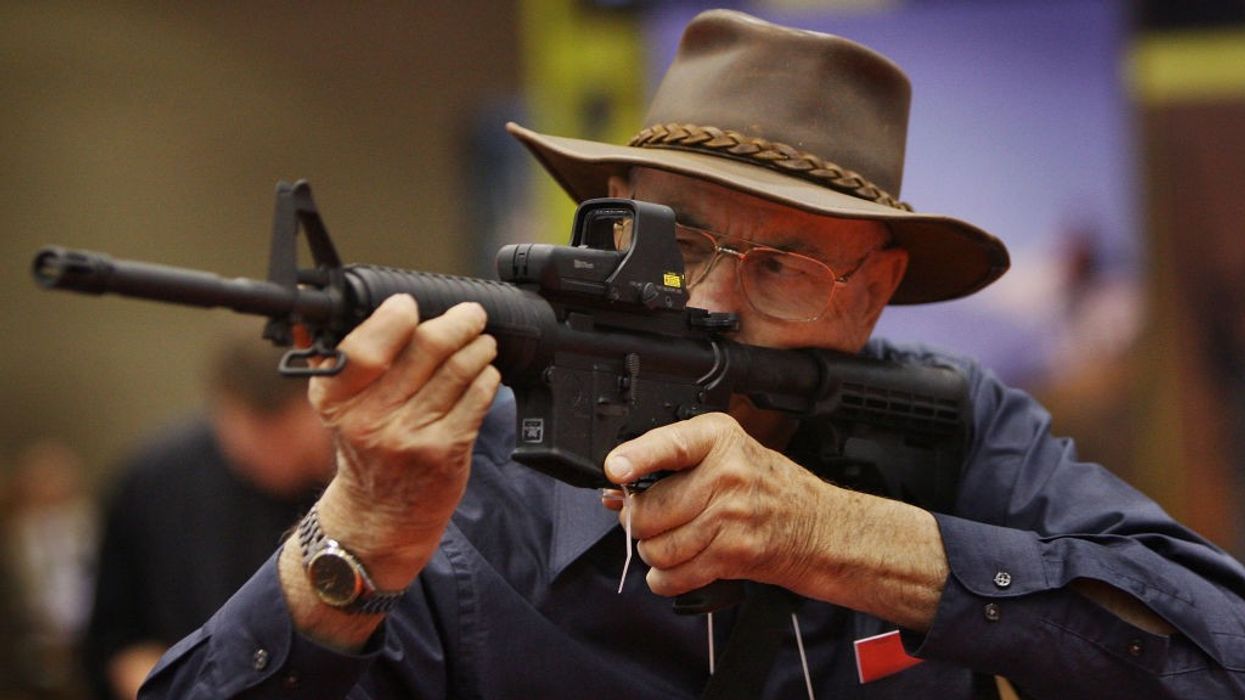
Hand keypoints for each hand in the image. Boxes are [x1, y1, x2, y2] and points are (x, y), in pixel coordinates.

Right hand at [308, 294, 500, 574]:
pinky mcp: (445, 451)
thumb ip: (336, 360)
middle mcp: (370, 418)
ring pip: (459, 369)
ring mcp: (410, 436)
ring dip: (479, 346)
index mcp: (336, 399)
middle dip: (457, 322)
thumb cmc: (365, 449)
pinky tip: (486, 372)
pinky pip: (477, 398)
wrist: (381, 515)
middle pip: (426, 347)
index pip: (366, 346)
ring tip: (483, 341)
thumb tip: (326, 313)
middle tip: (470, 315)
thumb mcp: (336, 408)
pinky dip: (488, 377)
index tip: (410, 305)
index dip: (395, 317)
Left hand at [604, 412, 948, 630]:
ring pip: (657, 546)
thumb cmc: (768, 489)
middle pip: (650, 508)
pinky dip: (665, 579)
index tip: (614, 469)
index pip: (670, 444)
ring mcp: (731, 516)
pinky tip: (677, 567)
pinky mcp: (734, 554)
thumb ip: (669, 467)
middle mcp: (726, 474)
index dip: (637, 458)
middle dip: (638, 522)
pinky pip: (675, 575)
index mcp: (719, 438)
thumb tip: (614, 491)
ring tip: (670, 542)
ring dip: (652, 553)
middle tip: (650, 519)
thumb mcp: (726, 456)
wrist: (820, 527)